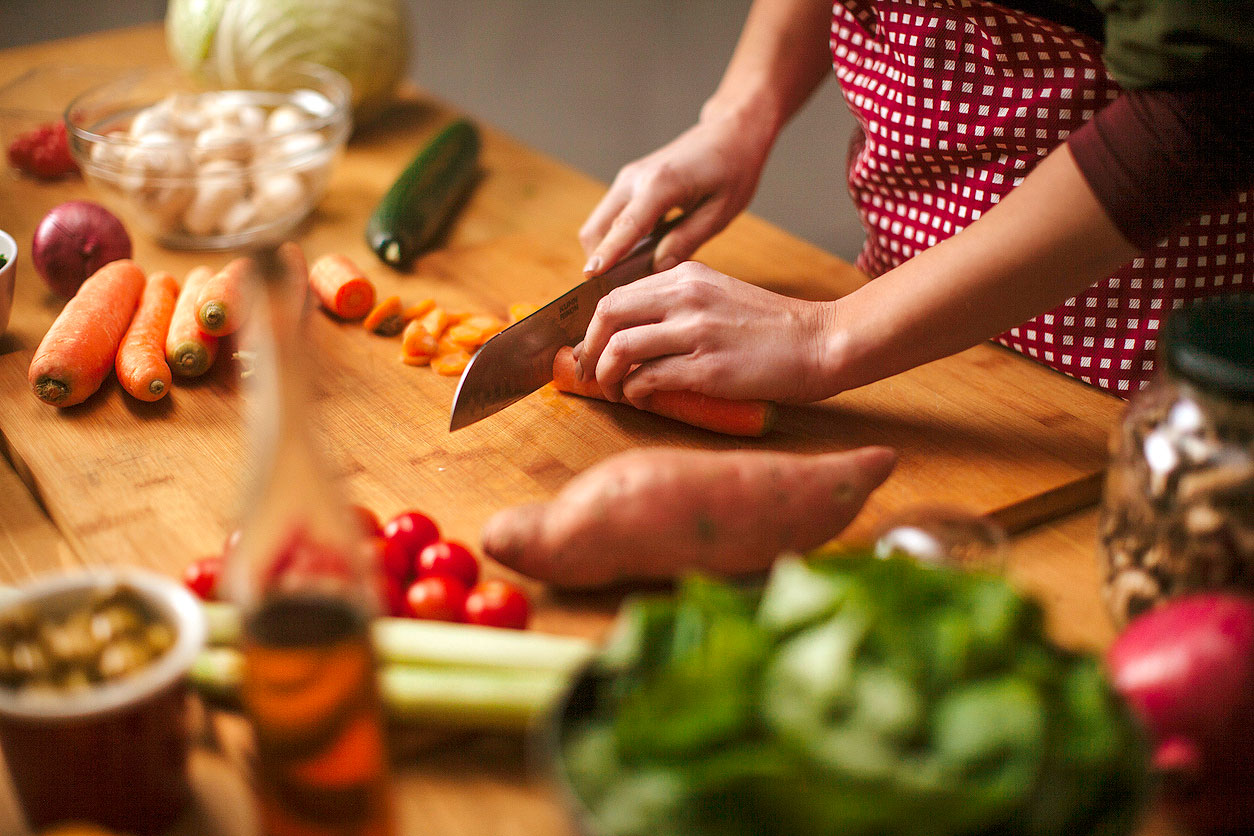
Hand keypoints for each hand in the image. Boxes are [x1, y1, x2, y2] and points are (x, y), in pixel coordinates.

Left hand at [573, 261, 836, 403]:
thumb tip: (636, 332)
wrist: (821, 342)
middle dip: (589, 349)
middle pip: (608, 316)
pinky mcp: (708, 367)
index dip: (594, 328)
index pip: (616, 295)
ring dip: (607, 376)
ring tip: (615, 392)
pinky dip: (635, 393)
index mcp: (686, 276)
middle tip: (590, 373)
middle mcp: (686, 296)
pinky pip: (648, 379)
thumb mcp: (721, 295)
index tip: (591, 349)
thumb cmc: (773, 328)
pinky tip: (643, 399)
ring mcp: (696, 331)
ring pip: (621, 348)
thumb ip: (681, 303)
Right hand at [579, 110, 772, 275]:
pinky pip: (611, 217)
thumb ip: (686, 241)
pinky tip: (637, 257)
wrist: (730, 132)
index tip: (590, 277)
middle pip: (596, 229)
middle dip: (599, 261)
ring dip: (605, 251)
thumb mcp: (720, 212)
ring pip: (599, 224)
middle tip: (617, 293)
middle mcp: (634, 179)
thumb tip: (657, 269)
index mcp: (660, 184)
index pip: (625, 227)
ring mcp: (628, 179)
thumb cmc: (733, 169)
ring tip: (629, 278)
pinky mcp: (630, 183)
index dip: (607, 255)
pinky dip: (614, 239)